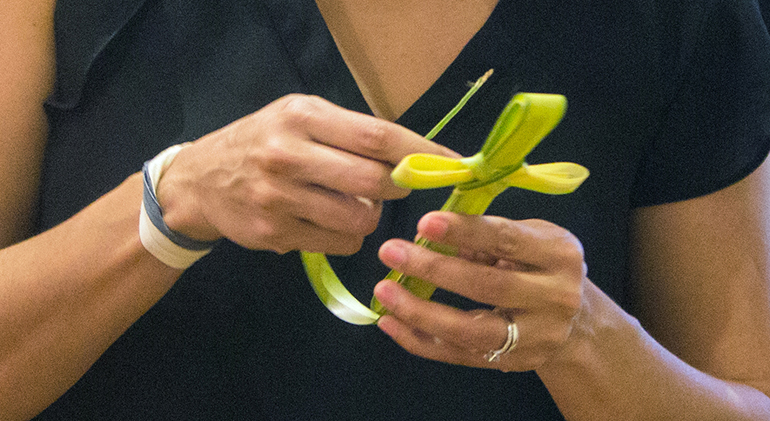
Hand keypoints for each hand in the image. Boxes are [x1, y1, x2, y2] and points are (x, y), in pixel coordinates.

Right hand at [155, 94, 457, 254]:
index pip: (375, 136)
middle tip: (394, 184)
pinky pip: (339, 243)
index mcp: (301, 116)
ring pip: (360, 218)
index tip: (454, 164)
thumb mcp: (298, 117)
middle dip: (397, 186)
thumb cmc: (261, 142)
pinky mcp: (274, 234)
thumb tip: (413, 156)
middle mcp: (288, 155)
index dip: (421, 153)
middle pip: (373, 180)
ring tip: (349, 202)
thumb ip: (348, 132)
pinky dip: (345, 235)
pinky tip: (324, 221)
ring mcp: (279, 198)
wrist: (199, 181)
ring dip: (369, 214)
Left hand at [373, 211, 586, 370]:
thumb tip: (429, 235)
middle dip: (434, 269)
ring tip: (385, 291)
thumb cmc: (541, 266)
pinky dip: (420, 340)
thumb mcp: (529, 239)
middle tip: (391, 251)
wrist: (577, 321)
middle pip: (487, 286)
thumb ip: (485, 237)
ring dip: (420, 312)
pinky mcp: (512, 362)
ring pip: (470, 330)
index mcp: (559, 255)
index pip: (507, 239)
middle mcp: (554, 298)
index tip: (424, 222)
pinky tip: (391, 321)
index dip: (464, 230)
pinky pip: (458, 354)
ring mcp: (535, 337)